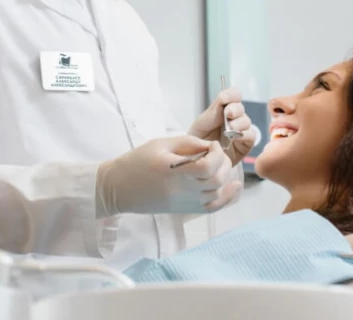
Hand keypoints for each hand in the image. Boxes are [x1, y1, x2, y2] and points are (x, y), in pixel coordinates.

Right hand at [95, 136, 240, 217]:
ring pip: (216, 193)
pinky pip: (212, 208)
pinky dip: (226, 198)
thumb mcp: (160, 143)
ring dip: (223, 177)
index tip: (210, 145)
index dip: (215, 153)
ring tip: (217, 165)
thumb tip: (209, 145)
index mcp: (173, 172)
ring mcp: (184, 203)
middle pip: (216, 180)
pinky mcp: (184, 210)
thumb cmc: (137, 162)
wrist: (119, 188)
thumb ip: (187, 142)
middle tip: (215, 154)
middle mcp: (181, 190)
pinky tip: (233, 186)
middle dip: (222, 163)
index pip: (207, 167)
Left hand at [188, 88, 254, 165]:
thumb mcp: (201, 123)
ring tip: (229, 128)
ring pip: (246, 121)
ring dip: (239, 122)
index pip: (234, 95)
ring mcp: (241, 130)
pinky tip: (236, 137)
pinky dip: (244, 134)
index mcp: (223, 108)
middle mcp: (235, 118)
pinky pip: (250, 136)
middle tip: (228, 114)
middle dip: (234, 109)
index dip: (232, 95)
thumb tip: (224, 98)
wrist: (197, 159)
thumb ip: (213, 111)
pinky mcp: (245, 144)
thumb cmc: (198, 140)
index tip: (224, 99)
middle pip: (240, 107)